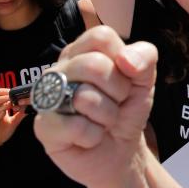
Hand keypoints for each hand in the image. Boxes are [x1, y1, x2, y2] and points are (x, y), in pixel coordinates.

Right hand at [0, 88, 26, 152]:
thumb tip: (29, 106)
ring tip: (10, 104)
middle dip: (4, 98)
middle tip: (13, 97)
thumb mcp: (13, 122)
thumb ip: (20, 114)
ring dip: (1, 106)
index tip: (16, 93)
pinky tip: (2, 114)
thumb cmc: (0, 133)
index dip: (6, 93)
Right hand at [33, 26, 157, 187]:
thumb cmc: (126, 109)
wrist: (121, 150)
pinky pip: (75, 127)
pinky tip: (90, 137)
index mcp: (82, 51)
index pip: (100, 37)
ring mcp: (47, 97)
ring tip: (102, 120)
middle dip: (118, 91)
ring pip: (85, 97)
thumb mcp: (145, 79)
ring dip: (107, 115)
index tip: (126, 78)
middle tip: (116, 103)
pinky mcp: (43, 127)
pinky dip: (93, 136)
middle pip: (93, 64)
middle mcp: (60, 69)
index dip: (123, 61)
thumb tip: (125, 59)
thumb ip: (144, 57)